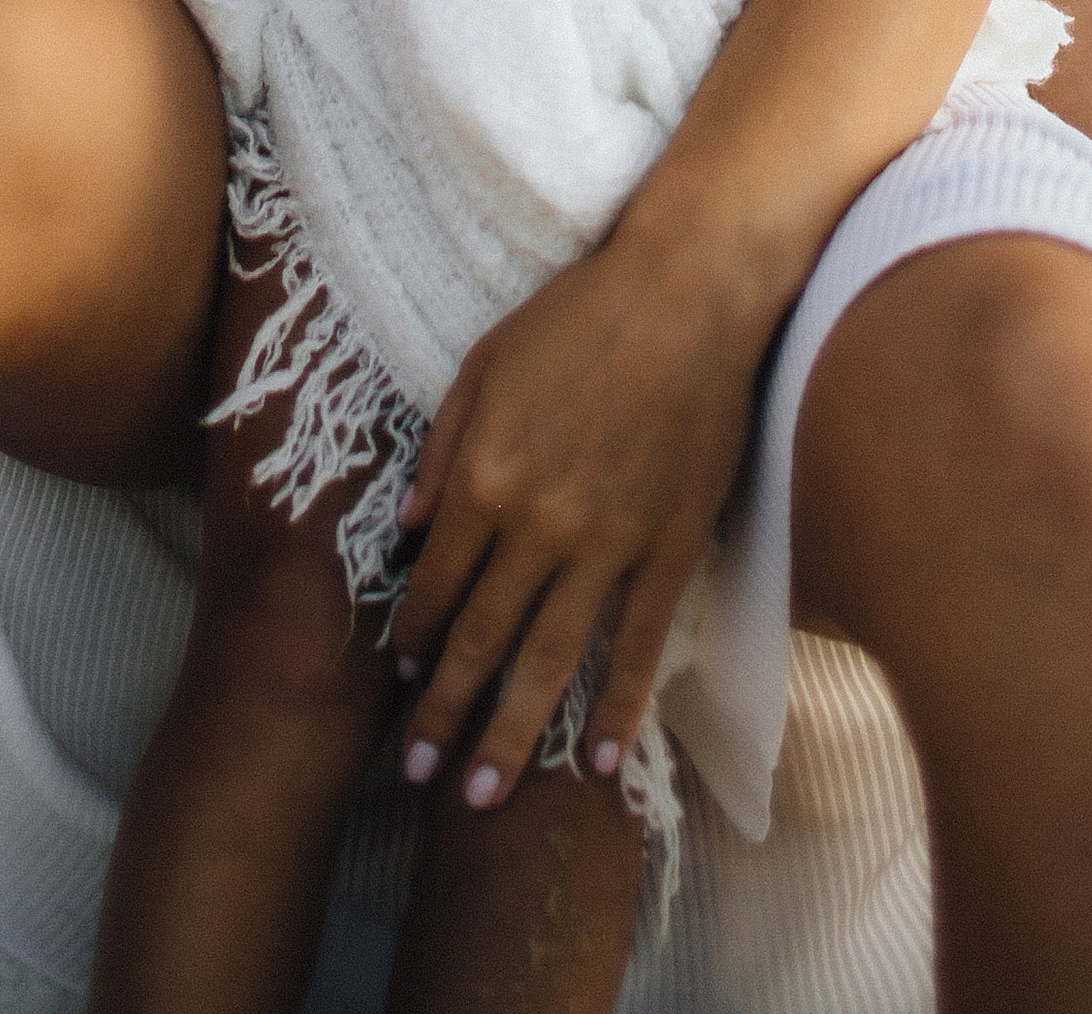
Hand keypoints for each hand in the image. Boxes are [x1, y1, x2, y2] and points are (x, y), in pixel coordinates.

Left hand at [389, 223, 768, 811]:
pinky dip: (617, 710)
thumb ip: (440, 448)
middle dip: (444, 713)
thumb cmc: (579, 314)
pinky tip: (599, 763)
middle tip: (418, 772)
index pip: (436, 583)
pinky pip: (638, 646)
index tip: (404, 675)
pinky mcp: (667, 548)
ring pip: (549, 662)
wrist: (687, 292)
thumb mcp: (484, 362)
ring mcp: (607, 544)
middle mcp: (537, 524)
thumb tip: (404, 530)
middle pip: (481, 640)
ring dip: (512, 736)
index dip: (416, 637)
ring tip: (483, 798)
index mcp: (484, 476)